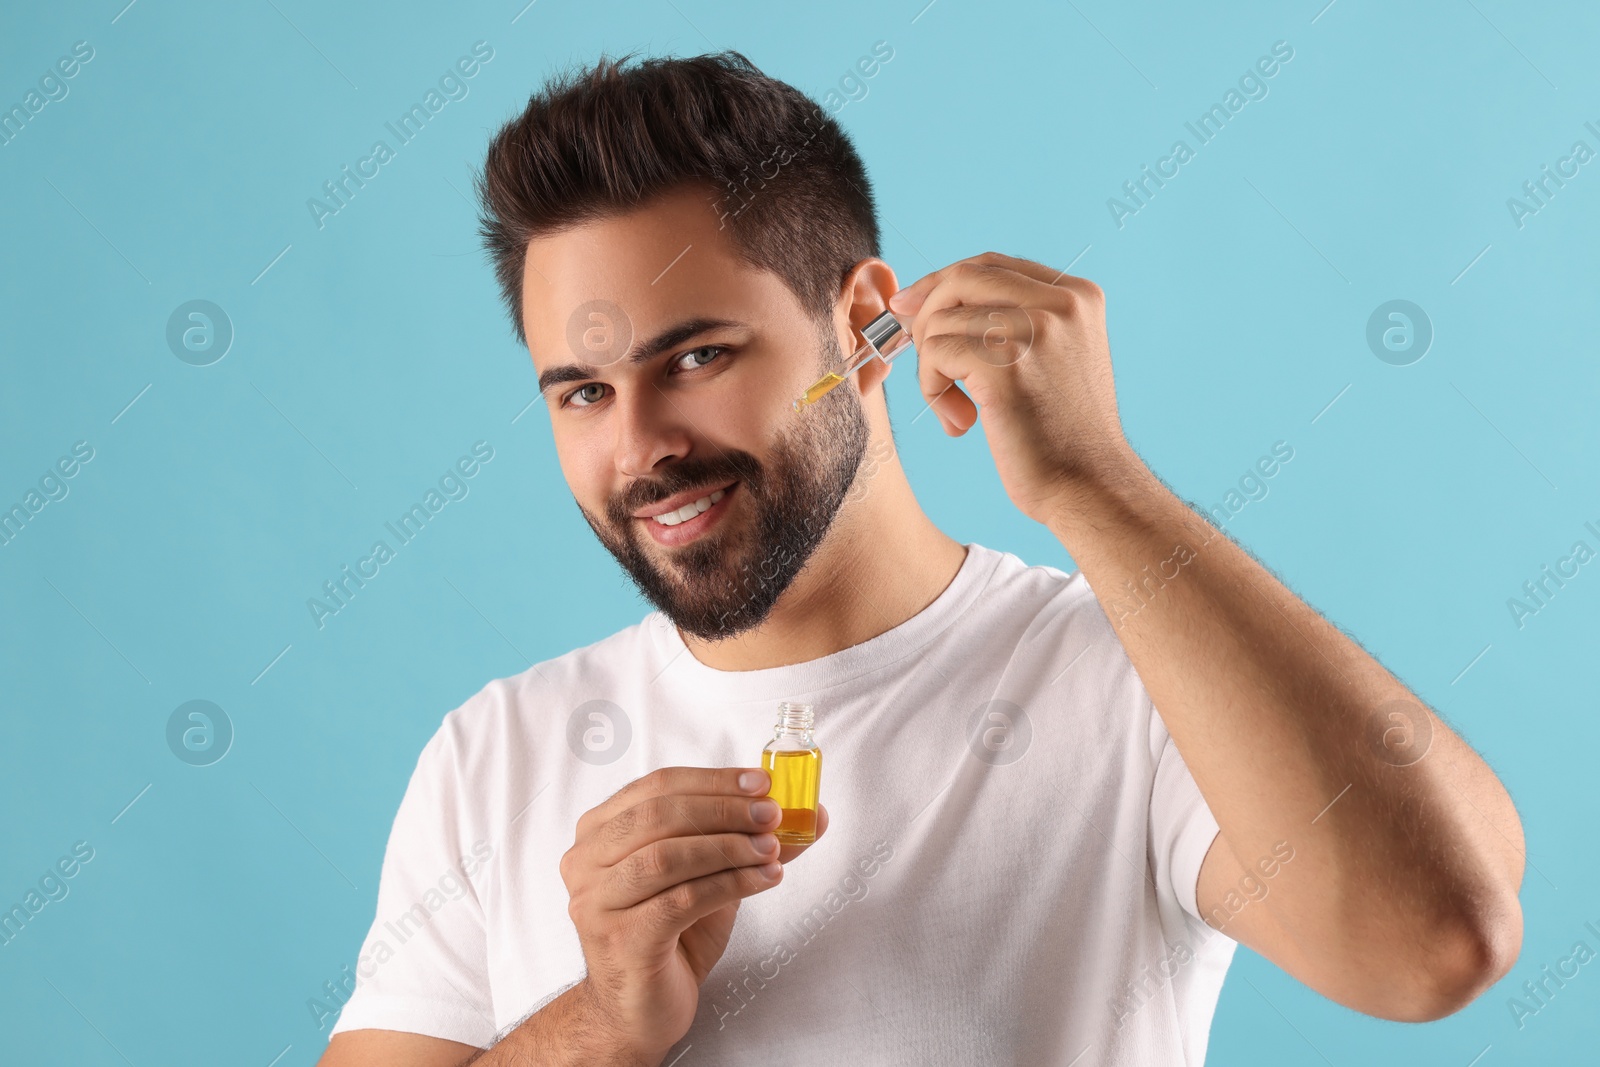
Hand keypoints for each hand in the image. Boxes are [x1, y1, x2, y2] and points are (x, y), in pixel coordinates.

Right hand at [560, 767, 827, 1062]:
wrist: (637, 1010)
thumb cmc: (669, 936)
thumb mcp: (708, 876)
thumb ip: (747, 841)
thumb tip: (810, 815)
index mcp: (599, 832)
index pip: (657, 786)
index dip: (714, 780)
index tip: (762, 784)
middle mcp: (585, 862)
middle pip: (658, 815)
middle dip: (723, 810)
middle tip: (771, 816)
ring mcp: (597, 902)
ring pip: (667, 856)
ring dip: (729, 848)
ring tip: (772, 851)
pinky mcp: (620, 940)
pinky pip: (681, 900)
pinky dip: (729, 884)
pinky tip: (764, 880)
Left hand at [888, 252, 1141, 524]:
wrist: (1089, 486)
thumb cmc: (1062, 435)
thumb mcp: (1054, 359)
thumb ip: (1011, 323)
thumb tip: (922, 300)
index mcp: (1077, 295)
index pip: (989, 265)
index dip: (941, 284)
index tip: (910, 309)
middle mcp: (1061, 302)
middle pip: (960, 280)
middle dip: (926, 319)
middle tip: (928, 364)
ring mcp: (1035, 330)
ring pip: (940, 321)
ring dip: (931, 368)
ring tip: (956, 409)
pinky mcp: (1006, 365)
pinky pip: (935, 353)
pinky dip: (932, 388)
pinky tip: (959, 421)